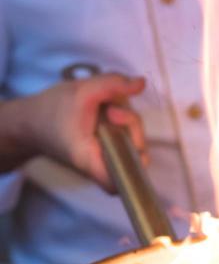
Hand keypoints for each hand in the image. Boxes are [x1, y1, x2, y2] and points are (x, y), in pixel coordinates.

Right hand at [22, 73, 146, 191]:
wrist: (32, 120)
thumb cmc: (52, 109)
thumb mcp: (82, 90)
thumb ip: (113, 84)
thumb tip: (142, 83)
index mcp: (90, 158)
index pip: (122, 180)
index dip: (135, 164)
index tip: (126, 136)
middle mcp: (100, 164)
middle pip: (134, 150)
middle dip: (130, 123)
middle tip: (111, 110)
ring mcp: (104, 158)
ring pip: (131, 139)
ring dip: (125, 118)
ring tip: (105, 107)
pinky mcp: (105, 149)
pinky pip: (124, 136)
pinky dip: (121, 121)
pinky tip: (107, 112)